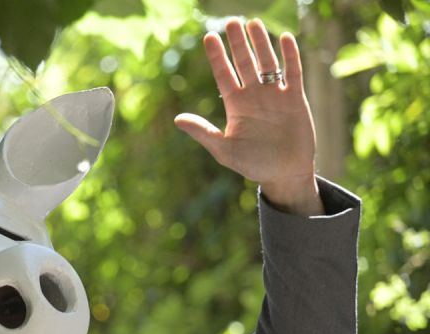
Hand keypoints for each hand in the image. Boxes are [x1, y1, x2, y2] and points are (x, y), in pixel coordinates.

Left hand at [174, 18, 322, 214]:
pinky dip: (290, 56)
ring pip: (267, 63)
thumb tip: (177, 120)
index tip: (209, 37)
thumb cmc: (252, 164)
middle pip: (244, 63)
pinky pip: (292, 72)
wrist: (284, 173)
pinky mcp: (295, 98)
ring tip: (253, 23)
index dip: (217, 57)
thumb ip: (203, 133)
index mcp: (235, 105)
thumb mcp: (223, 150)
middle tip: (231, 21)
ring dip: (261, 44)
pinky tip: (284, 39)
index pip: (224, 75)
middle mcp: (254, 96)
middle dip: (238, 43)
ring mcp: (275, 95)